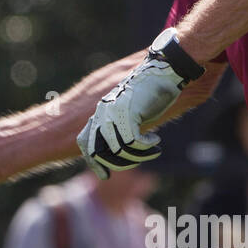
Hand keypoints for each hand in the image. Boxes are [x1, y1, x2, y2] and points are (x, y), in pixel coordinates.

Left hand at [76, 54, 184, 177]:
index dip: (93, 162)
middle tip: (134, 164)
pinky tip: (155, 141)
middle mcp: (102, 114)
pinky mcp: (128, 113)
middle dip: (115, 165)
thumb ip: (122, 127)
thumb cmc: (150, 92)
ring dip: (137, 156)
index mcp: (100, 113)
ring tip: (152, 151)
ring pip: (119, 150)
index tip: (104, 176)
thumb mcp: (131, 112)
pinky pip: (133, 142)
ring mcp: (114, 113)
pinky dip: (146, 146)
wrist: (163, 71)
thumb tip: (121, 150)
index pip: (84, 141)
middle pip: (97, 151)